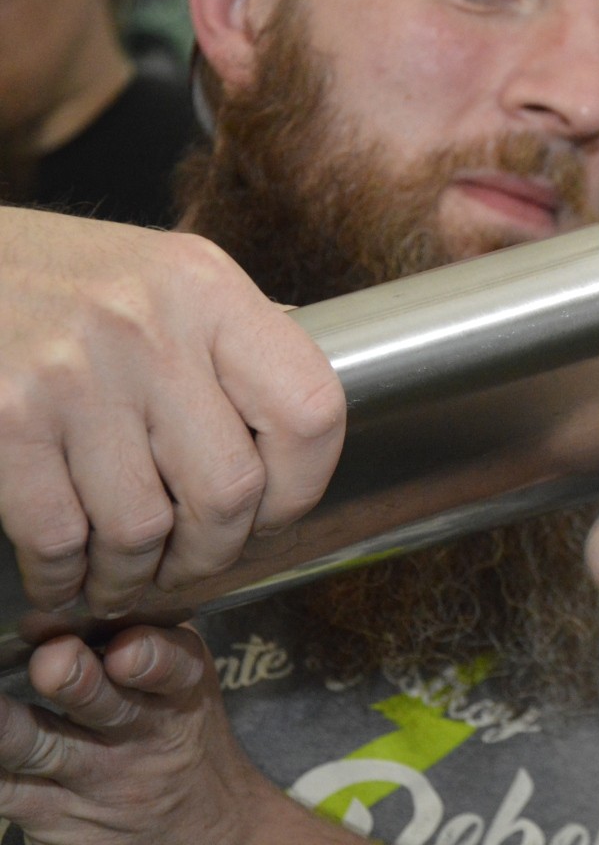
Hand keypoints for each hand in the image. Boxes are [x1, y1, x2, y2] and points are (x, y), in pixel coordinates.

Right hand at [0, 208, 345, 616]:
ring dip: (133, 576)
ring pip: (142, 528)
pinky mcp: (4, 416)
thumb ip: (231, 346)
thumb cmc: (55, 278)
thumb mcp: (165, 278)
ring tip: (123, 578)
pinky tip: (62, 576)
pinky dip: (61, 576)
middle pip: (229, 490)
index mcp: (209, 291)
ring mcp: (73, 373)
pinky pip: (57, 534)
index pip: (310, 413)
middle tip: (188, 565)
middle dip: (210, 554)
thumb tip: (299, 431)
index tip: (271, 515)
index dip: (301, 487)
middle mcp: (150, 328)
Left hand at [0, 627, 357, 844]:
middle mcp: (138, 733)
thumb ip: (145, 634)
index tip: (126, 647)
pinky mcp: (50, 814)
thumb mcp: (186, 681)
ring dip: (6, 726)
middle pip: (104, 704)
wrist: (202, 829)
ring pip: (40, 748)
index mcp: (178, 690)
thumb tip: (67, 589)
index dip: (149, 656)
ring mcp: (92, 777)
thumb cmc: (177, 733)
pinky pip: (3, 791)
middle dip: (76, 679)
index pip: (172, 667)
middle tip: (54, 661)